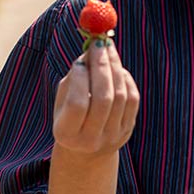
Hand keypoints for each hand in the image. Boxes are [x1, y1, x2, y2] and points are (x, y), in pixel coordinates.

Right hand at [53, 41, 139, 158]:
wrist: (86, 150)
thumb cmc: (68, 116)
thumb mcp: (61, 100)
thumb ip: (74, 78)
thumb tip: (92, 51)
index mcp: (66, 134)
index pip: (77, 104)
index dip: (81, 79)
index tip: (81, 59)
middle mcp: (90, 140)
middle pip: (103, 99)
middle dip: (102, 67)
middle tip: (100, 43)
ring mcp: (112, 137)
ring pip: (120, 96)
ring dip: (115, 67)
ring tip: (108, 49)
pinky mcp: (128, 130)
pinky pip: (132, 99)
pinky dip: (125, 78)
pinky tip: (116, 68)